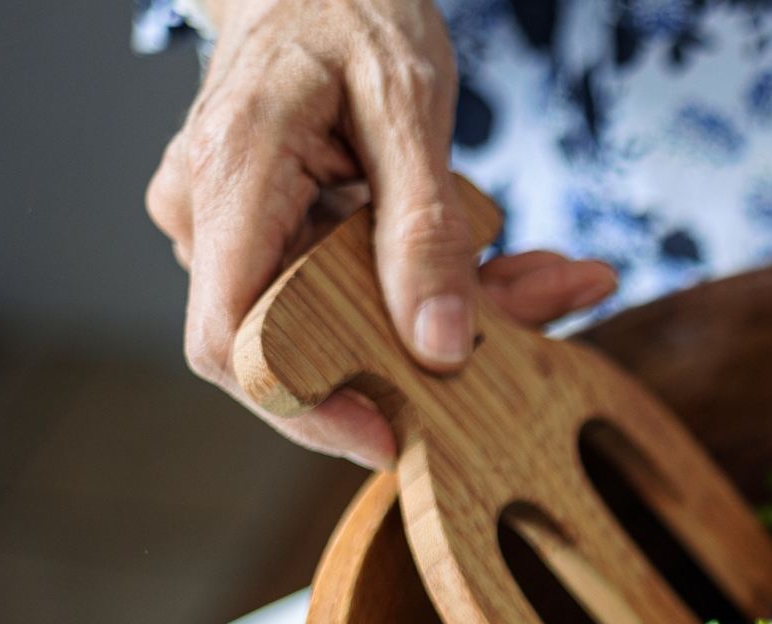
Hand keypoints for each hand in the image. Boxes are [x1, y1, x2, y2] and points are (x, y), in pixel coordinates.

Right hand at [145, 0, 616, 467]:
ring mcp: (243, 232)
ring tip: (556, 277)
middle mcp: (214, 219)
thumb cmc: (350, 10)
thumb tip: (440, 347)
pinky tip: (526, 268)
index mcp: (232, 180)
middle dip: (431, 352)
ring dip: (463, 314)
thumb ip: (424, 228)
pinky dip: (447, 284)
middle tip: (541, 309)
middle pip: (312, 341)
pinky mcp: (284, 236)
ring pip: (352, 319)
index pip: (234, 344)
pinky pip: (365, 288)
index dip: (307, 408)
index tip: (397, 434)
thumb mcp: (408, 104)